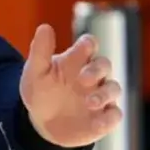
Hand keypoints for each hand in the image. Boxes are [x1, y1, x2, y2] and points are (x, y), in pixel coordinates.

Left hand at [19, 23, 123, 147]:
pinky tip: (96, 122)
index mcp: (76, 60)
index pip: (89, 44)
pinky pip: (114, 116)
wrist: (41, 123)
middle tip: (83, 78)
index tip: (84, 46)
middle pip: (104, 65)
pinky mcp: (104, 117)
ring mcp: (101, 96)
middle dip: (97, 70)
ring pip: (114, 88)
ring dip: (104, 94)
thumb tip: (44, 27)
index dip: (89, 44)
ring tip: (89, 102)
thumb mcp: (35, 72)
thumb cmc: (40, 91)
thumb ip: (40, 51)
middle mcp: (93, 75)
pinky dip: (108, 119)